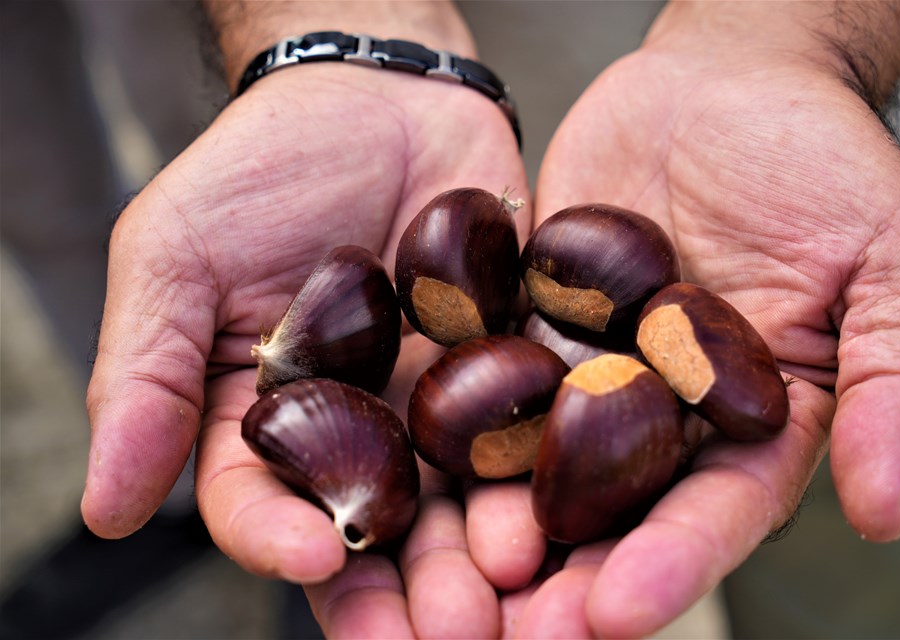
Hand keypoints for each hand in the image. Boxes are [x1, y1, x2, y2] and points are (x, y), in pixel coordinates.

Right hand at [82, 61, 529, 632]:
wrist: (380, 96)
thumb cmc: (262, 169)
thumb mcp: (177, 259)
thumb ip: (149, 379)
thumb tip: (103, 509)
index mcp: (269, 423)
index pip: (265, 504)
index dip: (282, 537)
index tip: (319, 553)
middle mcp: (359, 433)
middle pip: (377, 532)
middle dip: (408, 590)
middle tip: (449, 632)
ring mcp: (442, 407)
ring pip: (463, 502)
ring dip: (488, 554)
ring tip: (516, 587)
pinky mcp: (516, 367)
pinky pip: (537, 426)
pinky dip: (553, 470)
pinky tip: (574, 508)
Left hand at [508, 4, 899, 635]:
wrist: (729, 84)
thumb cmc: (828, 165)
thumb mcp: (895, 267)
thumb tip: (886, 513)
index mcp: (754, 423)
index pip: (716, 510)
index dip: (673, 563)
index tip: (617, 611)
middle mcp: (664, 414)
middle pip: (614, 512)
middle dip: (564, 577)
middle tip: (510, 635)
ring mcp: (586, 370)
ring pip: (534, 461)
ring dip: (491, 524)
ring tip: (446, 582)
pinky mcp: (526, 322)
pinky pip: (483, 371)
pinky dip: (447, 419)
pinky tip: (405, 464)